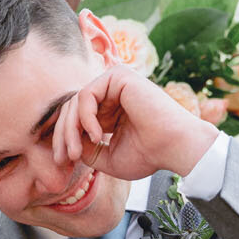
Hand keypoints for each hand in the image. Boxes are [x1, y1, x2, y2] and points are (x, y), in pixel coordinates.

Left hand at [53, 65, 216, 184]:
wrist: (175, 147)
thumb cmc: (150, 155)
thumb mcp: (107, 157)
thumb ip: (85, 149)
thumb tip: (66, 142)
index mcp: (110, 109)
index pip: (76, 117)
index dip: (65, 139)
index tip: (63, 162)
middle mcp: (111, 92)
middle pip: (72, 108)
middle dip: (63, 136)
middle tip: (64, 159)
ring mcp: (115, 82)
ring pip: (75, 102)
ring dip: (71, 130)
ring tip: (78, 153)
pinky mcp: (118, 76)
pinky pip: (86, 95)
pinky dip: (85, 118)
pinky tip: (96, 136)